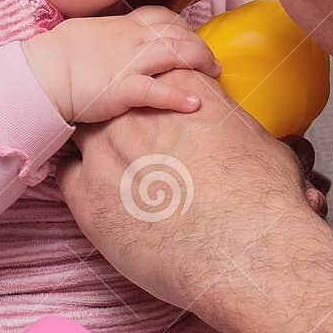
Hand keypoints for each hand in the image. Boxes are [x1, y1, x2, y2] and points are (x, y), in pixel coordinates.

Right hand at [22, 6, 219, 123]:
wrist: (39, 73)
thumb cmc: (57, 55)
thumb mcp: (88, 34)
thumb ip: (111, 36)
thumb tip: (117, 42)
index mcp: (122, 25)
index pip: (163, 17)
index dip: (183, 27)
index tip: (191, 40)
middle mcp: (131, 39)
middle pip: (178, 34)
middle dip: (200, 46)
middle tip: (212, 63)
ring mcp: (128, 63)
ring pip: (175, 53)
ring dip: (200, 62)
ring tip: (214, 75)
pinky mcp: (122, 89)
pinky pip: (156, 89)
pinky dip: (178, 95)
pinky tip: (195, 102)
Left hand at [56, 68, 322, 311]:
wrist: (246, 250)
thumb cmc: (264, 198)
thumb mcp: (261, 143)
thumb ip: (234, 129)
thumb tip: (243, 142)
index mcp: (177, 88)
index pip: (151, 82)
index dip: (154, 102)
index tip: (163, 122)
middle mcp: (134, 111)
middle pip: (112, 105)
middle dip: (124, 125)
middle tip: (142, 152)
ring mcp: (105, 152)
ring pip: (84, 137)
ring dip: (101, 152)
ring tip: (122, 175)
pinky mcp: (86, 196)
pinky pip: (68, 177)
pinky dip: (84, 184)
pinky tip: (108, 200)